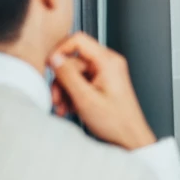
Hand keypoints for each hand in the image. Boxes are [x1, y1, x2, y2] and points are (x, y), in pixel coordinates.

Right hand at [49, 33, 156, 150]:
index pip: (78, 40)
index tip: (49, 65)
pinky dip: (72, 95)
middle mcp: (108, 64)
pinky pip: (81, 83)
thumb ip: (68, 76)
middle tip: (56, 98)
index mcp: (108, 62)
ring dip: (65, 90)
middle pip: (73, 61)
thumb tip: (54, 59)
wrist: (129, 138)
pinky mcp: (102, 85)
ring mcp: (106, 74)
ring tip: (63, 107)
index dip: (60, 50)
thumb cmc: (116, 122)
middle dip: (61, 81)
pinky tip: (69, 108)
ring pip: (74, 74)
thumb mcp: (85, 98)